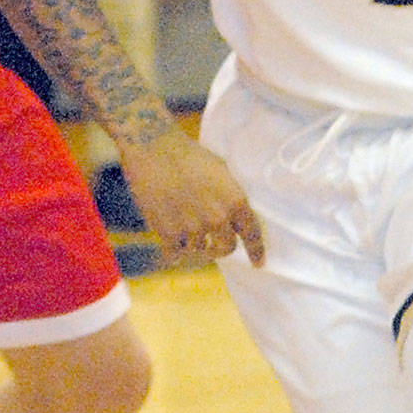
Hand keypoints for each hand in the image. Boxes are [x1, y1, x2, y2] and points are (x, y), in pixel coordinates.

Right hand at [118, 124, 264, 266]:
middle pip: (226, 248)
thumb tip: (235, 217)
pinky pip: (174, 253)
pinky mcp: (169, 233)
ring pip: (197, 249)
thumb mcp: (221, 171)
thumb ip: (231, 197)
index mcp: (235, 201)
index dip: (256, 251)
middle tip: (211, 244)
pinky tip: (168, 238)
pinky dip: (171, 249)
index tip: (258, 264)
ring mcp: (193, 228)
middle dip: (219, 248)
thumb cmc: (188, 155)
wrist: (153, 148)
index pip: (252, 234)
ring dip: (191, 241)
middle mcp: (218, 218)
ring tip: (180, 221)